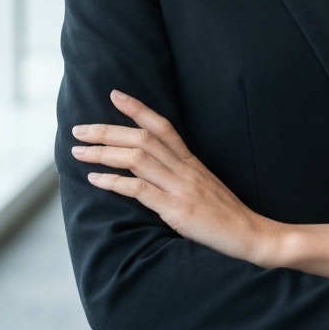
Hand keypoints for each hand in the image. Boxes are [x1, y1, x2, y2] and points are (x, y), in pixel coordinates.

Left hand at [71, 91, 271, 264]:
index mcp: (190, 160)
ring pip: (137, 158)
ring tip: (78, 151)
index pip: (161, 125)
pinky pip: (141, 189)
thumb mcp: (202, 185)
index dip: (137, 108)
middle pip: (142, 138)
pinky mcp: (176, 209)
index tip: (114, 95)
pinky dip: (115, 182)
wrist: (249, 233)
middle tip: (79, 128)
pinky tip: (96, 179)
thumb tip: (152, 168)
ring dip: (103, 152)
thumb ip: (180, 174)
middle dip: (106, 131)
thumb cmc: (224, 214)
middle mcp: (184, 168)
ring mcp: (180, 187)